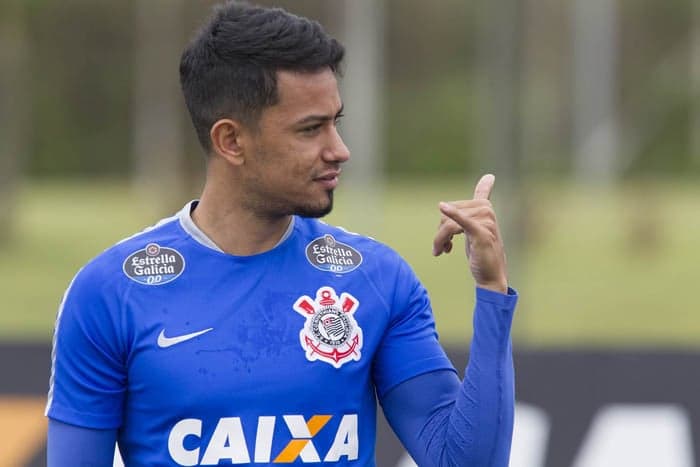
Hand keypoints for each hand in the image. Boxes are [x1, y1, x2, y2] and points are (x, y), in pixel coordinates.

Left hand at [432, 174, 507, 292]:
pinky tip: (442, 207)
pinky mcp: (480, 232)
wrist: (491, 276)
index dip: (485, 186)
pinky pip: (461, 220)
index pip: (482, 193)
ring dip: (439, 239)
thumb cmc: (480, 255)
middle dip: (441, 231)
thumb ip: (465, 218)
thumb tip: (454, 204)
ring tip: (442, 251)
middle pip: (449, 211)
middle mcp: (487, 211)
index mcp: (485, 209)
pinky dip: (452, 214)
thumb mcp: (473, 233)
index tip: (490, 177)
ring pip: (448, 223)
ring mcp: (485, 221)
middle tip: (443, 247)